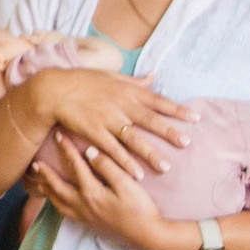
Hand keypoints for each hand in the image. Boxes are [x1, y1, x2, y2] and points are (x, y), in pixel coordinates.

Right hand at [21, 68, 196, 176]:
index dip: (177, 109)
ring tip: (165, 167)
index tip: (195, 118)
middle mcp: (121, 105)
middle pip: (151, 120)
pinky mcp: (94, 133)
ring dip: (150, 153)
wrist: (54, 90)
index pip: (158, 100)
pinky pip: (113, 150)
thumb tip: (153, 76)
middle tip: (187, 144)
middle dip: (170, 132)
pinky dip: (125, 162)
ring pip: (134, 139)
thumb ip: (134, 81)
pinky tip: (137, 174)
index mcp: (127, 91)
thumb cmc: (82, 81)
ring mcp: (108, 120)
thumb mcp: (111, 76)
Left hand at [26, 132, 194, 249]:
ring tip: (38, 182)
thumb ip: (108, 167)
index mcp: (91, 193)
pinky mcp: (89, 225)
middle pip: (57, 187)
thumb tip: (90, 151)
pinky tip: (57, 200)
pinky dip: (56, 204)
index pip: (75, 166)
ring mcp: (84, 217)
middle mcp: (82, 205)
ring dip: (47, 191)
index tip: (58, 135)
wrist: (147, 236)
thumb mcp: (127, 184)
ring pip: (58, 202)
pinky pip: (65, 213)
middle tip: (34, 163)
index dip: (66, 149)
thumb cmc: (140, 209)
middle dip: (45, 174)